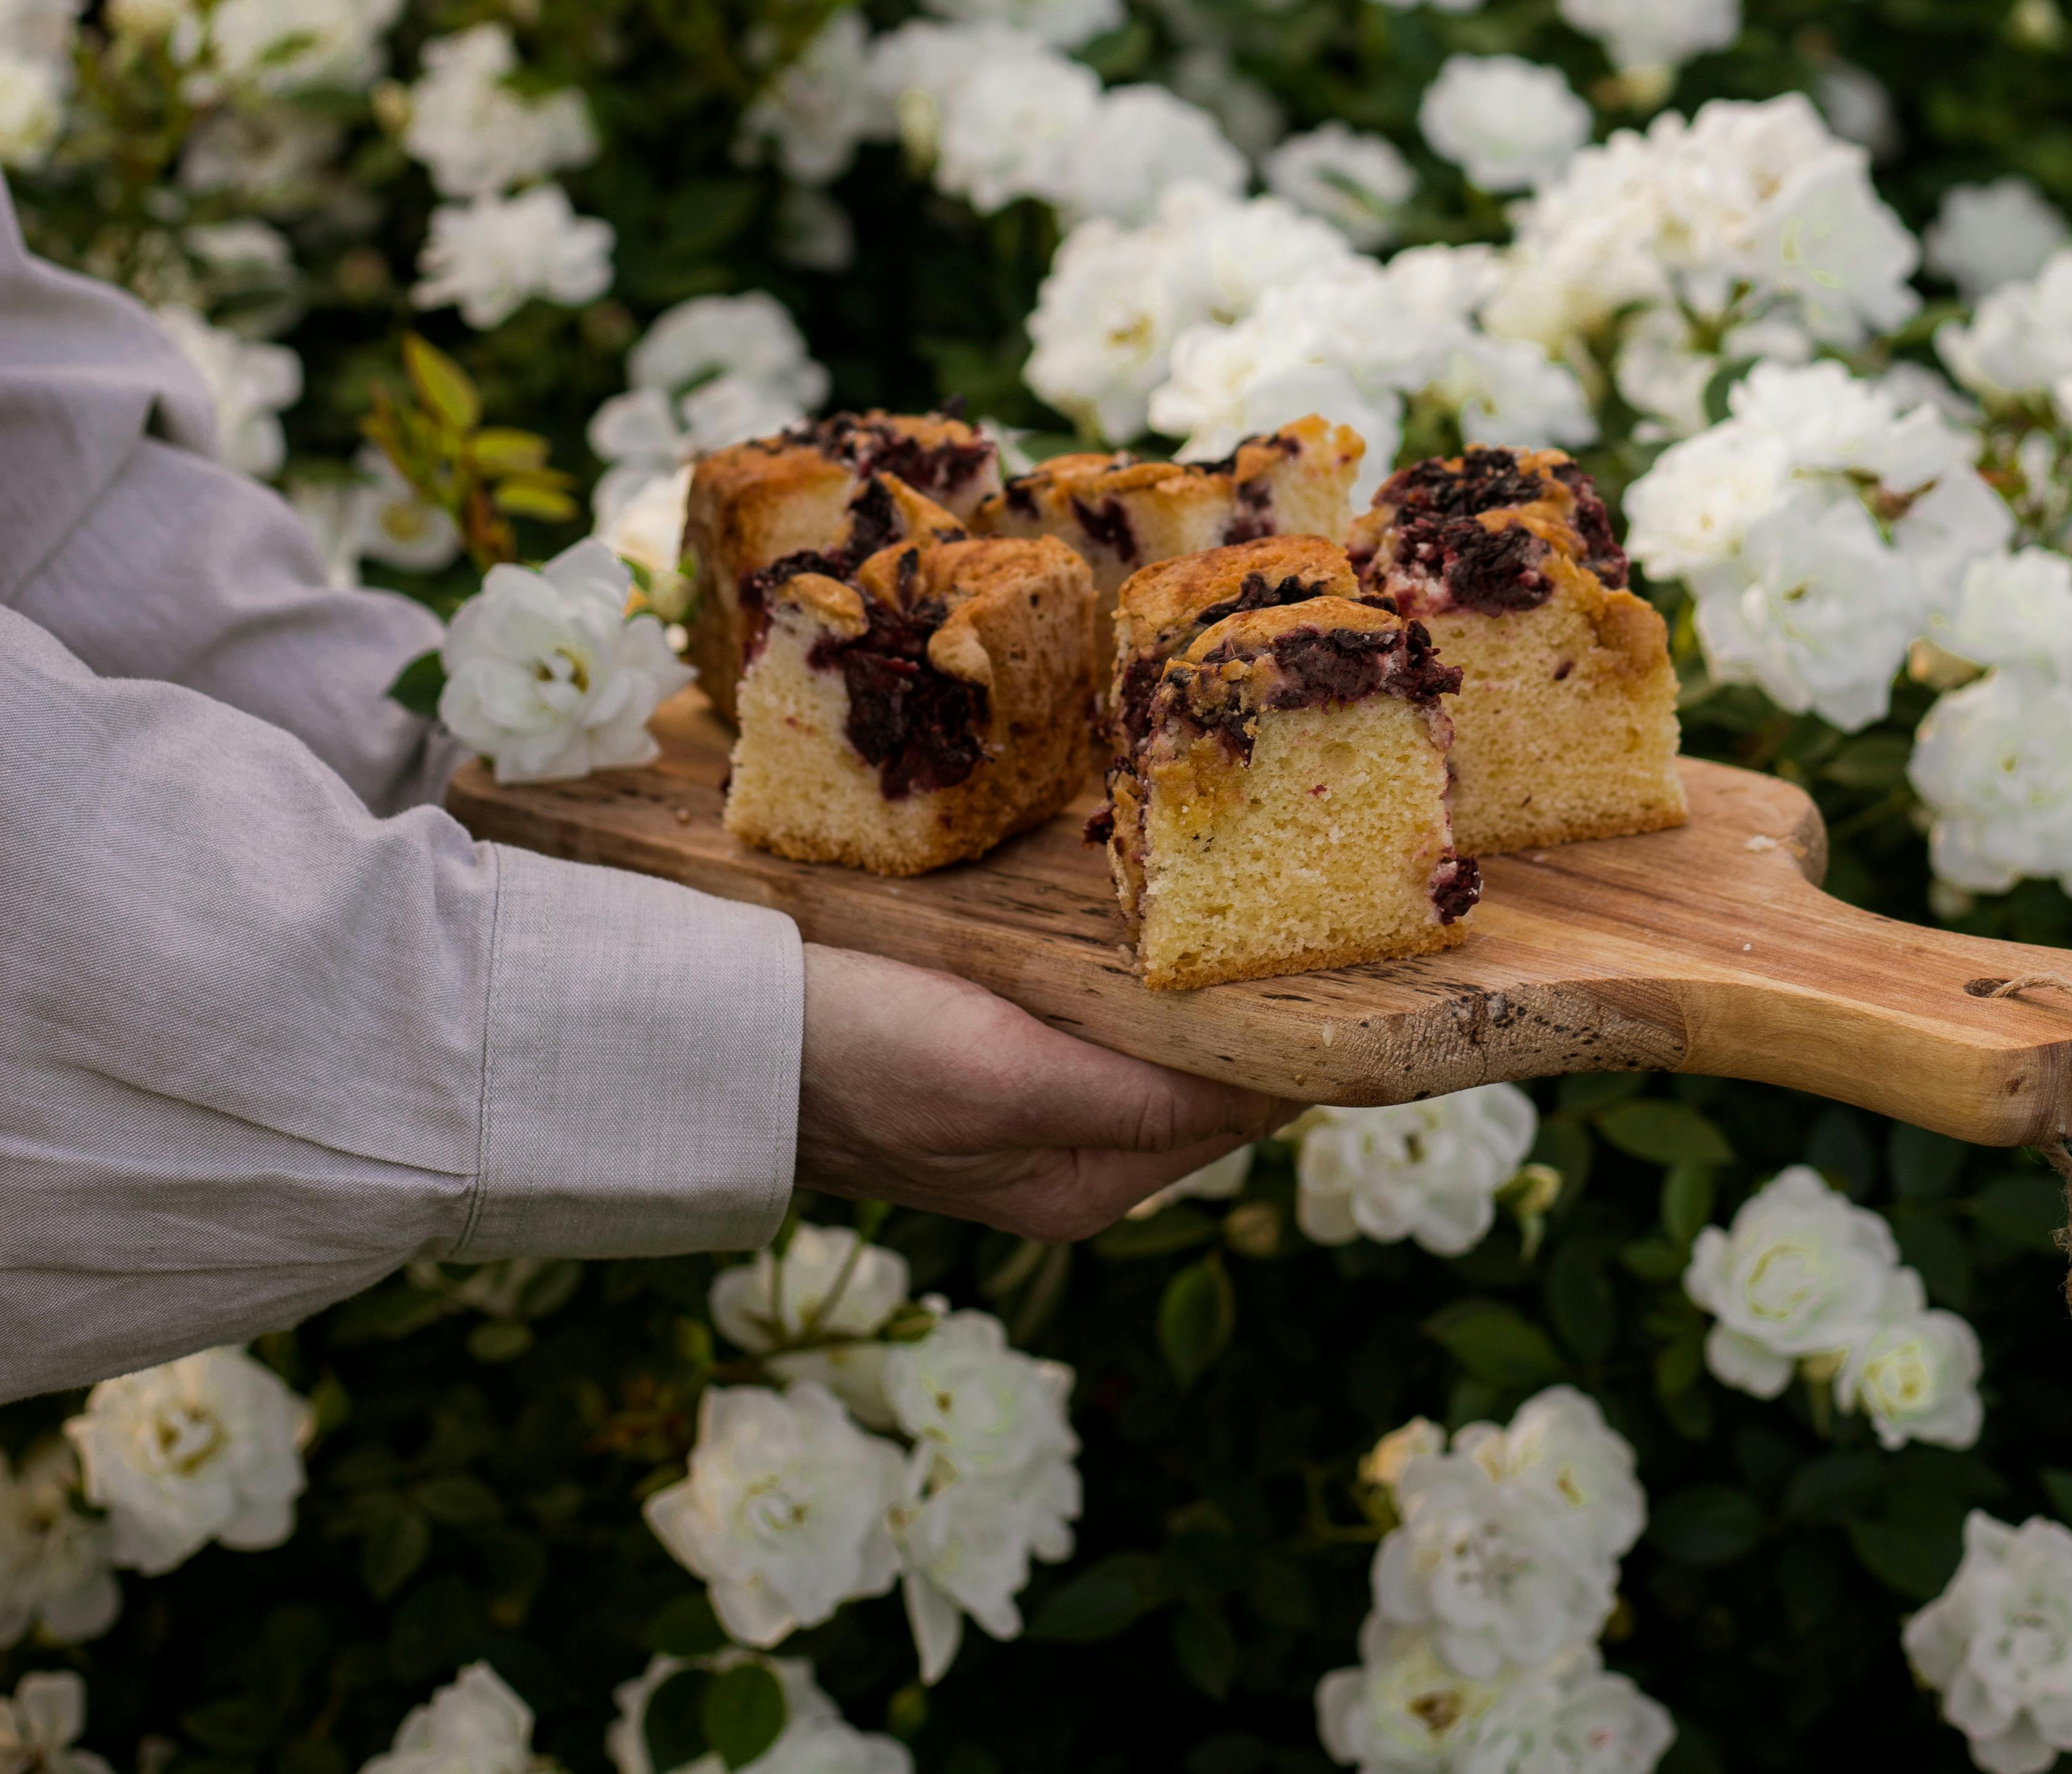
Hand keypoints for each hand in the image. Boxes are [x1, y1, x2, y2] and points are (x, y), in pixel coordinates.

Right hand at [794, 945, 1287, 1238]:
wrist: (734, 1036)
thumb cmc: (866, 1055)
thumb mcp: (1009, 1078)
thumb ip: (1138, 1099)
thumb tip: (1269, 1095)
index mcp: (1091, 1185)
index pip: (1238, 1112)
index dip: (1282, 1038)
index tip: (1325, 952)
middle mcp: (1074, 1158)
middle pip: (1201, 1074)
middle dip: (1235, 1004)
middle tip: (1275, 902)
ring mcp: (1032, 1104)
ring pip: (1149, 1035)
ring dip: (1180, 980)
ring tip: (1216, 898)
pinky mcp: (992, 1051)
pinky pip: (1093, 1011)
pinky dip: (1119, 970)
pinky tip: (1125, 915)